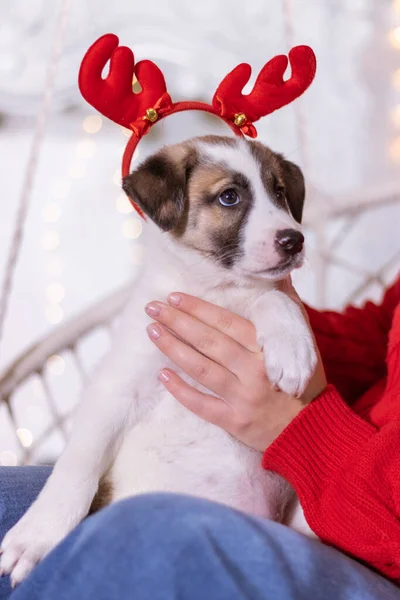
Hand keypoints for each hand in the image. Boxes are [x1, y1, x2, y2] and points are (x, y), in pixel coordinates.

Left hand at [145, 290, 326, 452]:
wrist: (312, 430)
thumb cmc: (305, 382)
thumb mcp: (304, 342)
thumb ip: (289, 308)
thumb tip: (282, 274)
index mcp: (268, 349)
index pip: (226, 323)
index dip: (198, 309)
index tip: (175, 297)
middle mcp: (254, 371)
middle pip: (208, 342)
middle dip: (177, 322)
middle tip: (152, 308)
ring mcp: (242, 398)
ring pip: (201, 369)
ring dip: (173, 348)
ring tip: (152, 331)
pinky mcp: (234, 421)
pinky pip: (201, 405)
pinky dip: (180, 390)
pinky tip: (162, 374)